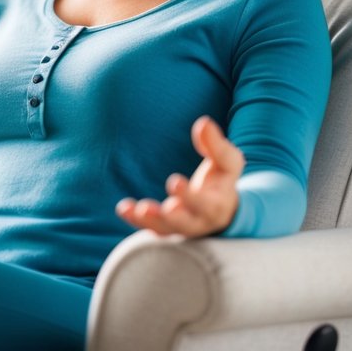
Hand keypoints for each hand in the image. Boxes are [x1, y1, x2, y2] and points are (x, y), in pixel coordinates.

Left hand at [116, 115, 243, 236]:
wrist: (223, 207)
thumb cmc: (222, 179)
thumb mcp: (228, 162)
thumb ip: (217, 145)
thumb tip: (203, 123)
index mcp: (217, 205)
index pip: (205, 204)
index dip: (189, 195)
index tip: (173, 181)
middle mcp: (199, 221)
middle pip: (184, 223)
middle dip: (168, 215)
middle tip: (148, 207)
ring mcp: (182, 227)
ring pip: (166, 229)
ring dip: (149, 220)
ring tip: (134, 208)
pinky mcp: (167, 228)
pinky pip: (152, 228)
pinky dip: (137, 221)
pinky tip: (123, 208)